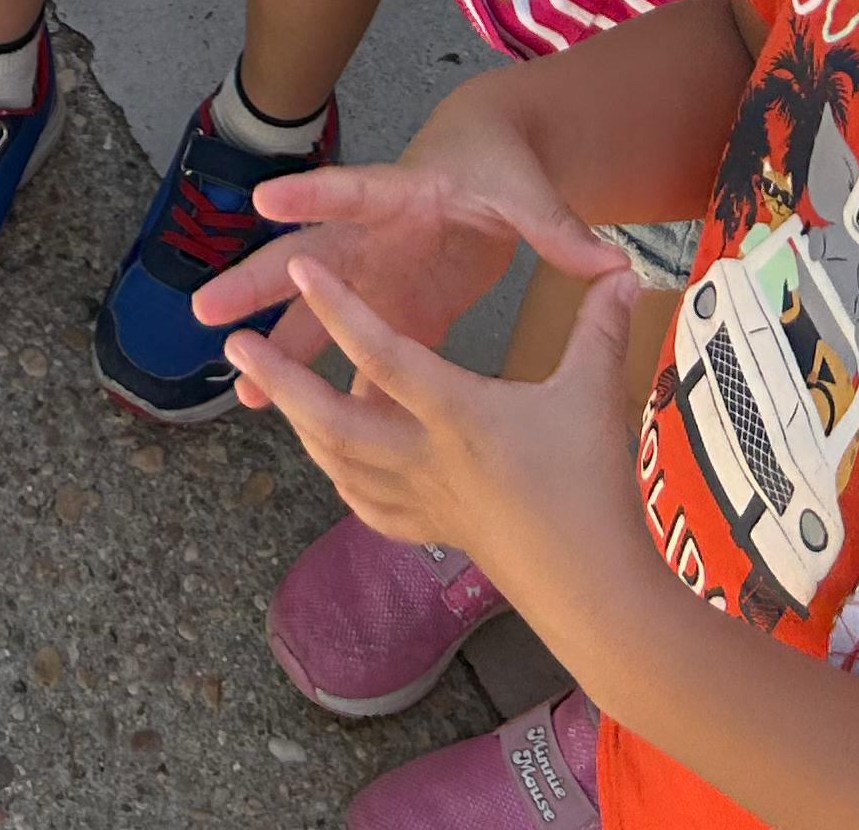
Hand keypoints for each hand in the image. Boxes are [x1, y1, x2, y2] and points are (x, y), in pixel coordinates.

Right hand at [193, 143, 618, 366]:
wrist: (488, 162)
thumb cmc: (503, 168)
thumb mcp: (530, 193)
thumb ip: (560, 229)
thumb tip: (613, 264)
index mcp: (404, 193)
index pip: (353, 189)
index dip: (310, 195)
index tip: (262, 202)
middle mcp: (375, 236)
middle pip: (306, 257)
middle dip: (255, 281)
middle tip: (203, 308)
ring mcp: (376, 276)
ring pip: (315, 311)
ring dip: (279, 346)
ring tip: (238, 385)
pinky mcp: (392, 309)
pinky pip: (350, 347)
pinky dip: (325, 380)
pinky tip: (295, 417)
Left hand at [225, 240, 652, 657]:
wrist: (597, 590)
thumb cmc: (593, 486)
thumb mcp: (594, 392)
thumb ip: (599, 324)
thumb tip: (625, 267)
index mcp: (459, 415)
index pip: (385, 353)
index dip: (341, 308)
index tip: (301, 269)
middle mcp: (427, 458)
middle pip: (333, 418)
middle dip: (281, 377)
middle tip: (233, 343)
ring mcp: (423, 501)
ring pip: (340, 462)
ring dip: (297, 422)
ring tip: (267, 388)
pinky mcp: (432, 531)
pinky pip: (367, 504)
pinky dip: (339, 475)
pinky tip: (327, 458)